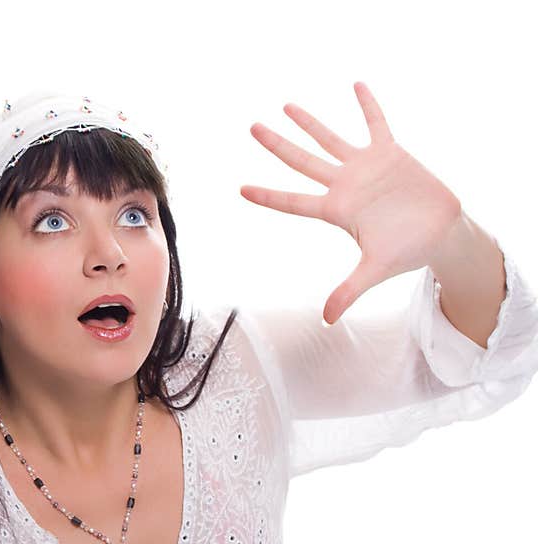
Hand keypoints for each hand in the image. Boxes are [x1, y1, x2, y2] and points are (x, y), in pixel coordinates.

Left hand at [240, 81, 462, 324]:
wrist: (442, 234)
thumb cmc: (407, 251)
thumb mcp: (375, 270)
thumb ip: (348, 291)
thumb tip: (327, 319)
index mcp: (336, 210)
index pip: (293, 202)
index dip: (268, 195)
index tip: (240, 188)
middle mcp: (344, 185)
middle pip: (302, 161)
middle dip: (277, 145)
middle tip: (252, 127)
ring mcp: (365, 167)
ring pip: (330, 139)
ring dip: (309, 122)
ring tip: (286, 106)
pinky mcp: (390, 153)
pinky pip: (376, 123)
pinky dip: (368, 105)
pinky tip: (356, 84)